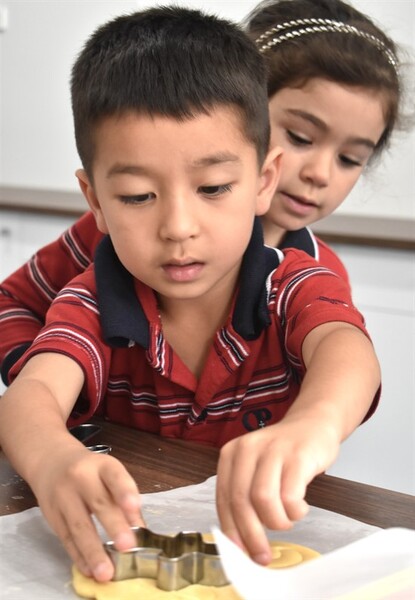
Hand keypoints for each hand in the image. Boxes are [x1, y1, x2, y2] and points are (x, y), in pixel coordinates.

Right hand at [31, 444, 143, 581]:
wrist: (52, 461)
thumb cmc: (89, 471)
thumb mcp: (109, 474)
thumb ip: (124, 498)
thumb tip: (139, 529)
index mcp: (102, 465)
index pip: (115, 476)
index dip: (125, 491)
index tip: (135, 507)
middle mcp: (81, 478)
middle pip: (99, 503)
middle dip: (114, 526)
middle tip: (128, 547)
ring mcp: (63, 497)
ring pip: (79, 525)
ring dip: (93, 551)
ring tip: (107, 571)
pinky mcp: (52, 515)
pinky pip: (66, 538)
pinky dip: (78, 556)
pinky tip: (89, 569)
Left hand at [216, 417, 339, 564]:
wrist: (313, 424)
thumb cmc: (283, 455)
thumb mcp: (256, 469)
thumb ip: (245, 497)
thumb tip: (240, 543)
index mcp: (231, 454)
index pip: (224, 499)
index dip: (231, 531)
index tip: (239, 553)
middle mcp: (248, 449)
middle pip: (241, 501)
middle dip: (252, 536)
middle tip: (263, 556)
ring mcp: (273, 450)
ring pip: (263, 500)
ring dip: (276, 522)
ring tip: (286, 521)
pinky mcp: (298, 455)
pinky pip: (290, 496)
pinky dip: (295, 511)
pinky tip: (300, 508)